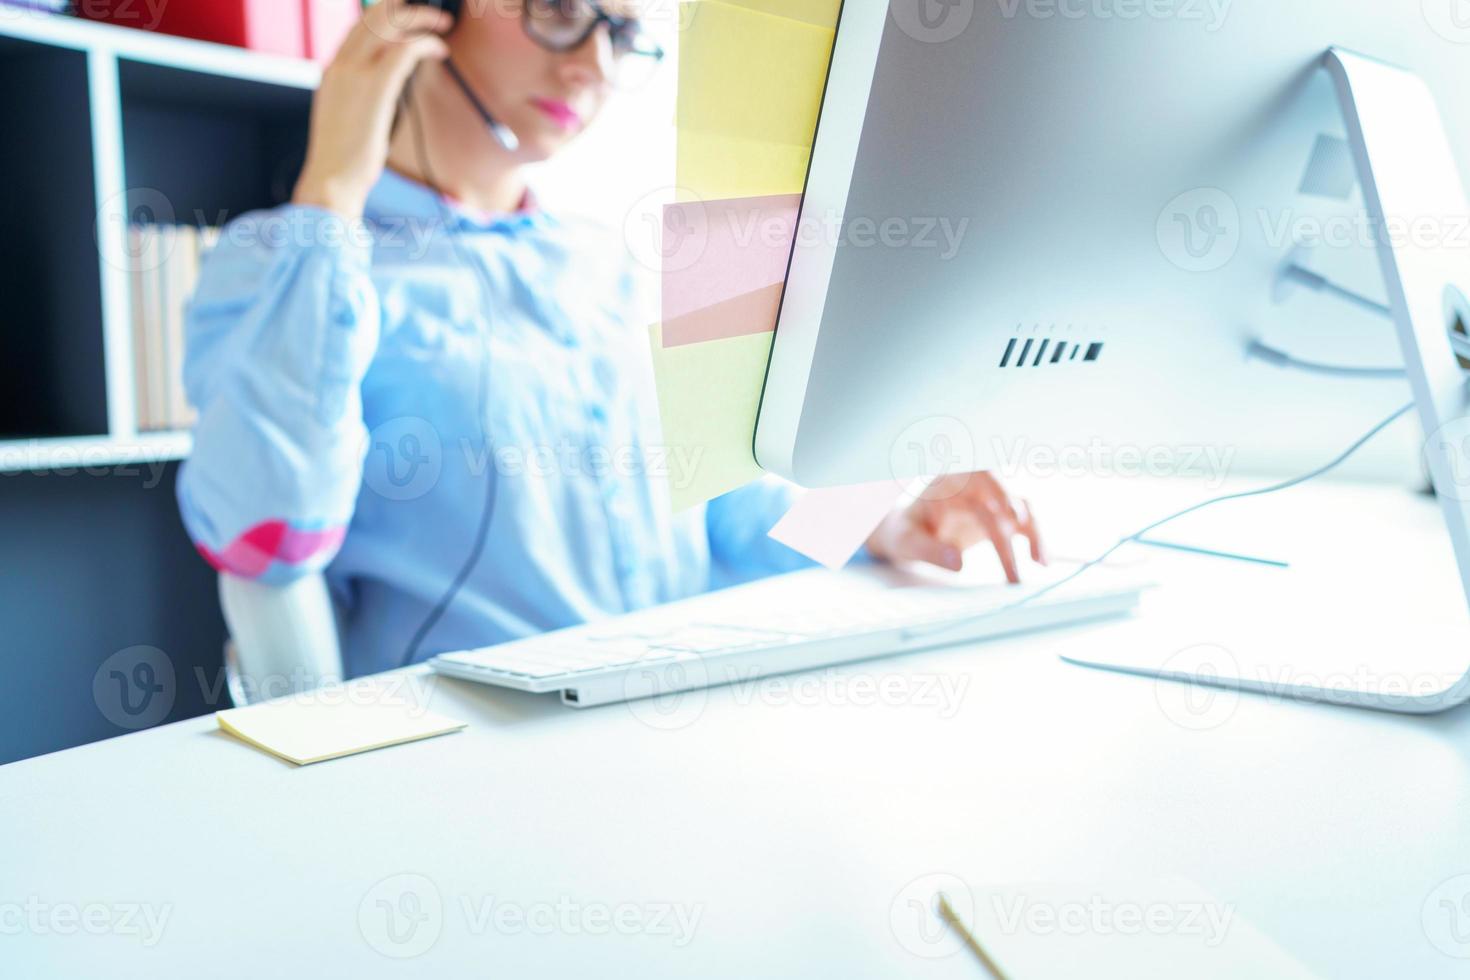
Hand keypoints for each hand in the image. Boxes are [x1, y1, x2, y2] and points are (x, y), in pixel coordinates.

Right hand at [293, 0, 452, 219]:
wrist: (331, 179)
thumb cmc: (344, 156)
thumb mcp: (348, 115)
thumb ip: (363, 93)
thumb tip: (393, 83)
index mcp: (333, 70)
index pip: (359, 26)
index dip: (385, 13)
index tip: (407, 15)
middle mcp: (341, 65)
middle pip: (373, 15)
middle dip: (404, 6)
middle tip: (431, 11)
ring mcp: (355, 73)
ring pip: (389, 25)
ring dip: (420, 18)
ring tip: (442, 25)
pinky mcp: (375, 88)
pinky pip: (403, 50)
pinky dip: (424, 42)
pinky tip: (438, 49)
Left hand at [865, 472, 1044, 582]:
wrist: (910, 532)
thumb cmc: (906, 532)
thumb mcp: (907, 541)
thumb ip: (929, 550)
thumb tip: (959, 564)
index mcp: (951, 482)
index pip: (980, 477)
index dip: (998, 490)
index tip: (1008, 512)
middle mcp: (977, 488)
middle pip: (1004, 503)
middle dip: (1010, 536)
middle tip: (1013, 574)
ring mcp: (992, 502)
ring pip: (1023, 511)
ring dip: (1035, 534)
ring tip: (1040, 563)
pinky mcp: (1001, 519)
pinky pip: (1025, 526)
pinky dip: (1036, 540)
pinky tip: (1042, 561)